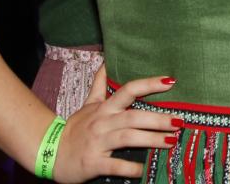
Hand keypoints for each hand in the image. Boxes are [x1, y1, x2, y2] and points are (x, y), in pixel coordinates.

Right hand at [51, 66, 178, 183]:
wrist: (50, 153)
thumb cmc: (75, 129)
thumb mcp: (88, 104)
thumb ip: (99, 85)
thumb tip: (106, 61)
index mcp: (104, 108)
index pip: (128, 90)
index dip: (149, 84)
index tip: (171, 81)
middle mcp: (103, 122)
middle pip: (133, 116)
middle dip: (158, 119)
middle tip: (179, 121)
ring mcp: (97, 142)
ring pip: (127, 138)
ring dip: (151, 139)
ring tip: (171, 142)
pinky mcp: (93, 163)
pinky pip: (114, 165)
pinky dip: (129, 167)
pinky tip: (143, 170)